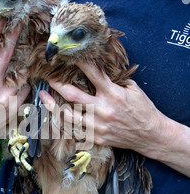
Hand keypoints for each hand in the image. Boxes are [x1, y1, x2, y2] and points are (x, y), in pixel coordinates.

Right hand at [0, 17, 29, 143]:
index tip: (0, 16)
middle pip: (5, 55)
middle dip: (13, 36)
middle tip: (20, 21)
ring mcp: (4, 96)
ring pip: (19, 71)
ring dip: (21, 61)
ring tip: (24, 55)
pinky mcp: (14, 106)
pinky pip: (24, 87)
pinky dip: (23, 81)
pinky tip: (19, 80)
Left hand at [39, 61, 189, 176]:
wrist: (150, 135)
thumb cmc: (143, 110)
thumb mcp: (133, 89)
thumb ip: (114, 81)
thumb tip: (98, 71)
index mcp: (113, 94)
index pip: (93, 74)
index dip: (80, 63)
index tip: (69, 55)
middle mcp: (102, 110)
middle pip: (73, 96)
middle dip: (57, 85)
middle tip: (48, 78)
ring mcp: (97, 126)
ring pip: (67, 116)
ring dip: (52, 106)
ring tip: (43, 97)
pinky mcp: (96, 138)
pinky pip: (74, 131)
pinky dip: (63, 123)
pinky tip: (55, 116)